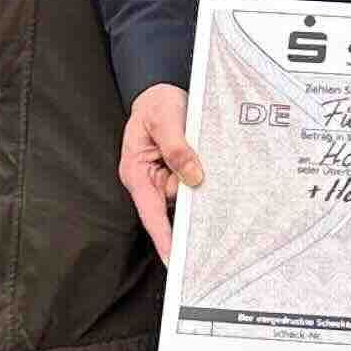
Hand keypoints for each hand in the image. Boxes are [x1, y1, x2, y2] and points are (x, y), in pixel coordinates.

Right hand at [120, 84, 204, 261]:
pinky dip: (202, 183)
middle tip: (208, 213)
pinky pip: (192, 185)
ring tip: (209, 171)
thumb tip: (193, 176)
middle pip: (171, 209)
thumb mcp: (166, 118)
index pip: (150, 213)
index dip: (163, 237)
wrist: (161, 91)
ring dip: (200, 191)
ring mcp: (164, 178)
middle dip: (189, 212)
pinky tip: (213, 176)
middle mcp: (150, 180)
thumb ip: (178, 147)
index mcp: (137, 172)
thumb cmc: (156, 104)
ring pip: (186, 197)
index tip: (174, 260)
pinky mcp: (178, 173)